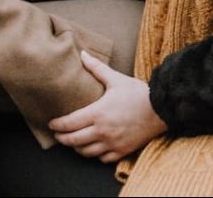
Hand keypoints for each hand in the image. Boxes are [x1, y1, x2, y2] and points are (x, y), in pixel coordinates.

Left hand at [49, 51, 167, 162]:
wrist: (161, 108)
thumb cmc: (137, 92)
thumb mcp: (116, 78)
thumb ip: (97, 68)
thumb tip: (82, 54)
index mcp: (98, 112)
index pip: (70, 123)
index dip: (58, 125)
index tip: (52, 123)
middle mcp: (102, 131)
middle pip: (74, 141)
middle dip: (62, 139)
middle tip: (57, 135)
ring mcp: (112, 143)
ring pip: (86, 152)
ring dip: (76, 148)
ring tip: (73, 142)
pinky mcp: (122, 151)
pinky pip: (102, 158)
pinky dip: (95, 155)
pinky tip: (93, 148)